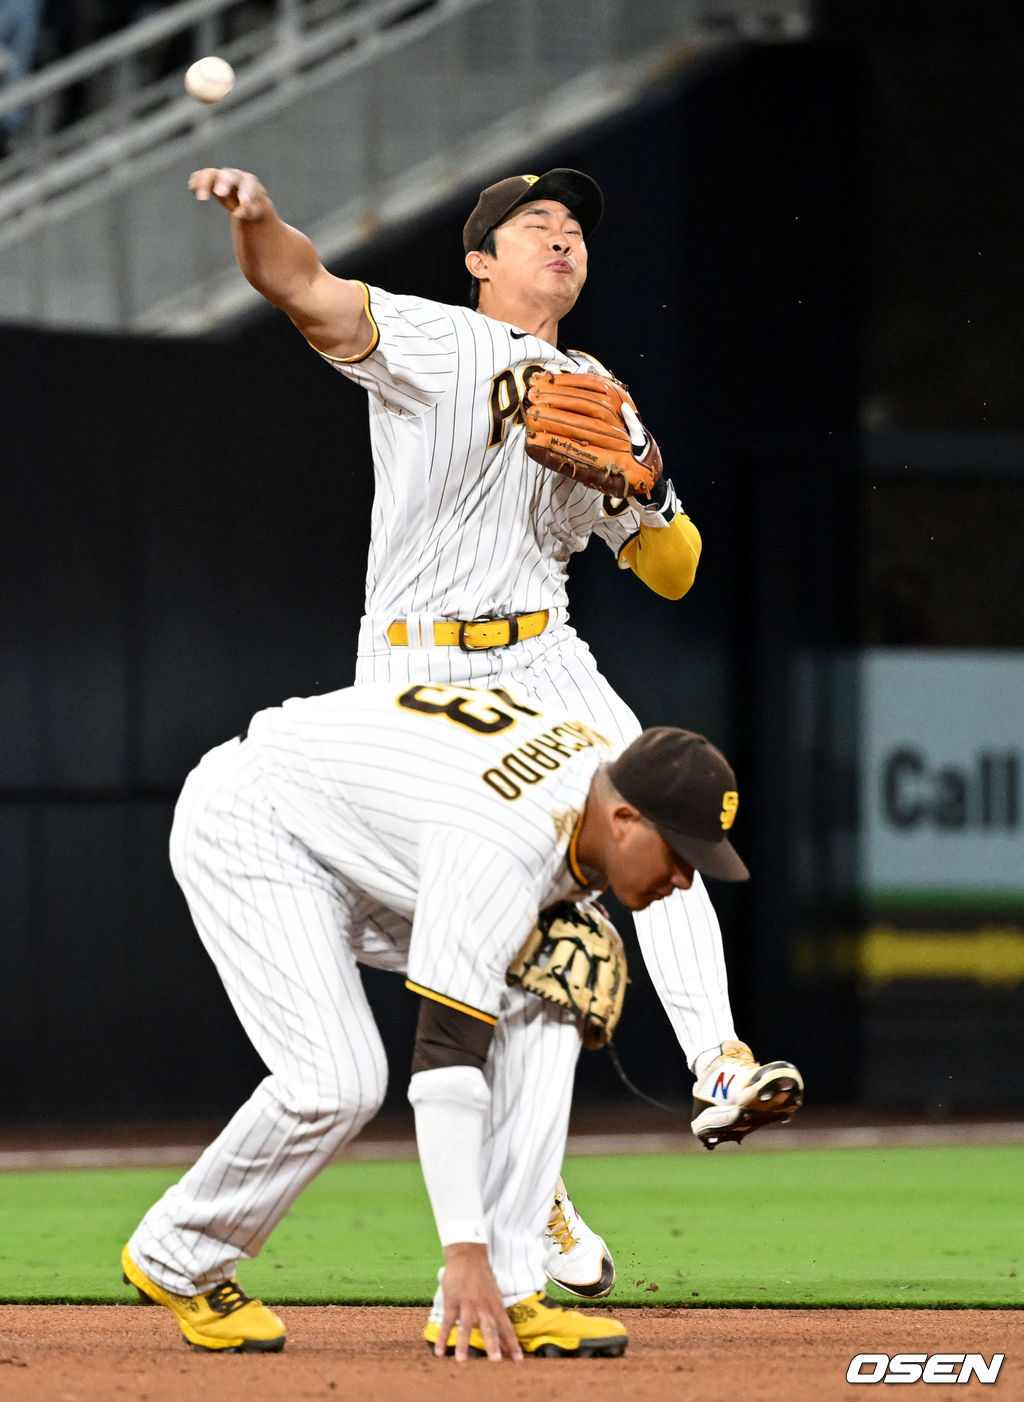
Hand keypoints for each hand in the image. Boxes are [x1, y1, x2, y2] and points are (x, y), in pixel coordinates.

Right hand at [188, 167, 272, 220]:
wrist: (244, 196)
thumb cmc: (252, 205)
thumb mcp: (255, 210)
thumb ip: (249, 211)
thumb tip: (238, 213)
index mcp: (248, 182)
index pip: (247, 184)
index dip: (245, 193)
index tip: (244, 203)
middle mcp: (233, 175)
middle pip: (227, 175)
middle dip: (224, 182)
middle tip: (220, 193)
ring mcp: (220, 175)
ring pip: (210, 173)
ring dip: (204, 183)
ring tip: (202, 198)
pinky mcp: (209, 178)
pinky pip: (201, 175)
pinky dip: (196, 180)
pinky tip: (193, 188)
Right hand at [436, 1242, 522, 1362]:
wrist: (467, 1254)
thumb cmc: (483, 1277)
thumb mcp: (494, 1294)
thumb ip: (497, 1316)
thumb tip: (505, 1340)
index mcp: (496, 1304)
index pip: (506, 1326)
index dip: (512, 1343)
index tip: (518, 1360)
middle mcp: (483, 1305)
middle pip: (489, 1327)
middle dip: (493, 1344)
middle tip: (495, 1361)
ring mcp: (466, 1303)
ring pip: (466, 1325)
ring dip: (463, 1343)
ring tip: (461, 1360)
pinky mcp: (452, 1301)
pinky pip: (447, 1322)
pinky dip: (443, 1337)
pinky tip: (439, 1352)